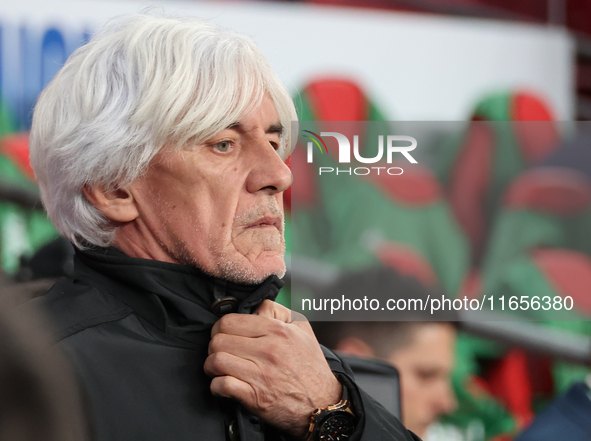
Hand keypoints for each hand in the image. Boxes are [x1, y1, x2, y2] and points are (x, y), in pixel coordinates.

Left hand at [204, 300, 341, 437]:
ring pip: (216, 361)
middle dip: (213, 346)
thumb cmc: (311, 366)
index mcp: (276, 331)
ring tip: (218, 367)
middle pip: (218, 340)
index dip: (221, 327)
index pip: (230, 321)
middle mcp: (267, 351)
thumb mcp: (303, 329)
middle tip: (220, 351)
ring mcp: (259, 374)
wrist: (322, 404)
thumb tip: (257, 307)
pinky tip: (223, 384)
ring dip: (212, 365)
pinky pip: (221, 385)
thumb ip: (278, 312)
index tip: (223, 334)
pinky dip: (216, 385)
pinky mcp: (254, 397)